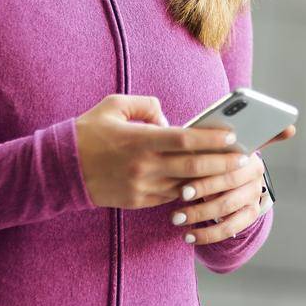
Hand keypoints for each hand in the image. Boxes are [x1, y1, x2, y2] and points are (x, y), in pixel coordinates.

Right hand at [72, 94, 248, 209]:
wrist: (60, 169)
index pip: (184, 140)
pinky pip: (172, 197)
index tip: (233, 136)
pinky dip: (191, 191)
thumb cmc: (89, 132)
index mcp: (139, 140)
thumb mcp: (114, 105)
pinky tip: (208, 185)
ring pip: (186, 186)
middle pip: (192, 166)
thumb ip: (146, 104)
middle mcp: (143, 167)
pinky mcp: (138, 201)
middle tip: (245, 158)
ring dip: (211, 180)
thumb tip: (169, 118)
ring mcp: (141, 188)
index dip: (211, 139)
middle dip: (222, 163)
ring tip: (233, 172)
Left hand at [173, 124, 296, 245]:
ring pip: (227, 207)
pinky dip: (208, 235)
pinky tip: (189, 237)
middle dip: (203, 189)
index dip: (209, 169)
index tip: (187, 179)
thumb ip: (205, 132)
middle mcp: (256, 173)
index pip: (230, 160)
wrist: (229, 173)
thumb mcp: (210, 141)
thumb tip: (183, 121)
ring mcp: (254, 195)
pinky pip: (230, 228)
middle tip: (181, 194)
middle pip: (229, 182)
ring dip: (200, 214)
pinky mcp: (250, 214)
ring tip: (176, 218)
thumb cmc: (212, 153)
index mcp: (248, 151)